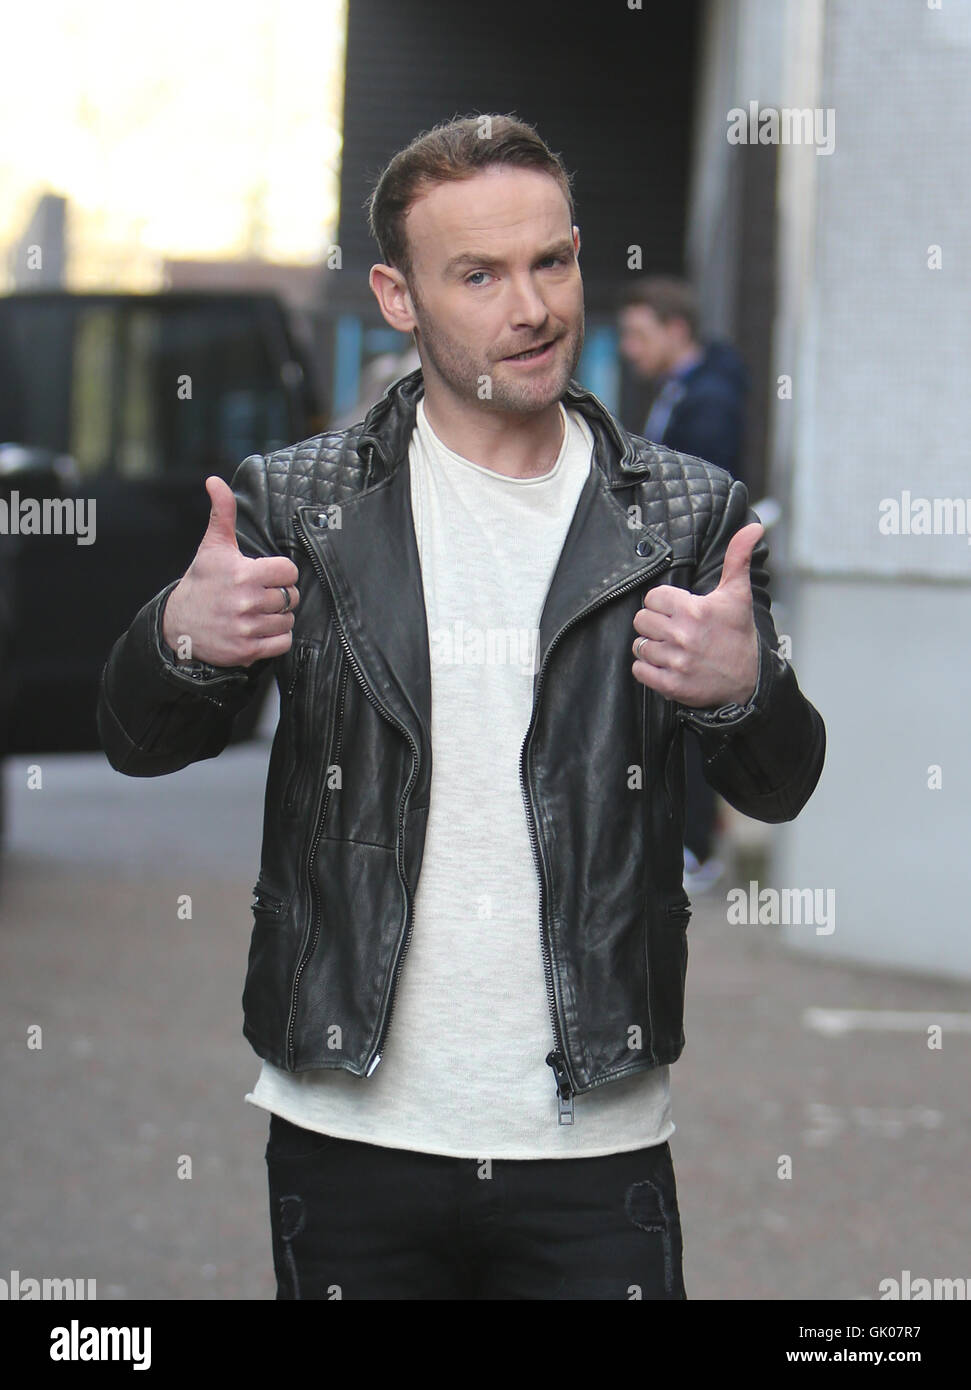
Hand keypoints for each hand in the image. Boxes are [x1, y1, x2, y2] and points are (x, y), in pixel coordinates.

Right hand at [161, 476, 299, 666]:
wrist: (178, 625)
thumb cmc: (202, 583)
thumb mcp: (212, 546)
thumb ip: (222, 512)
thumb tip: (215, 480)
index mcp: (242, 574)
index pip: (289, 571)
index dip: (281, 573)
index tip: (268, 575)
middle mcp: (245, 602)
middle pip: (291, 597)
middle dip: (280, 595)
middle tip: (262, 595)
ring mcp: (246, 628)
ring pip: (288, 620)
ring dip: (279, 617)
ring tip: (259, 612)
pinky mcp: (247, 651)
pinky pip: (283, 642)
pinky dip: (277, 638)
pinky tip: (260, 629)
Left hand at [631, 522, 761, 707]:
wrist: (749, 681)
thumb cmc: (739, 635)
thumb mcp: (738, 594)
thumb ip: (738, 557)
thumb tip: (753, 527)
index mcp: (694, 610)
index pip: (652, 597)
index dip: (662, 603)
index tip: (677, 610)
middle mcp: (682, 636)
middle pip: (641, 620)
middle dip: (655, 623)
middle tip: (673, 629)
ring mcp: (676, 662)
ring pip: (639, 645)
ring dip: (652, 646)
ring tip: (671, 647)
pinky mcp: (671, 685)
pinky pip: (639, 670)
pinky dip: (647, 668)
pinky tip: (665, 664)